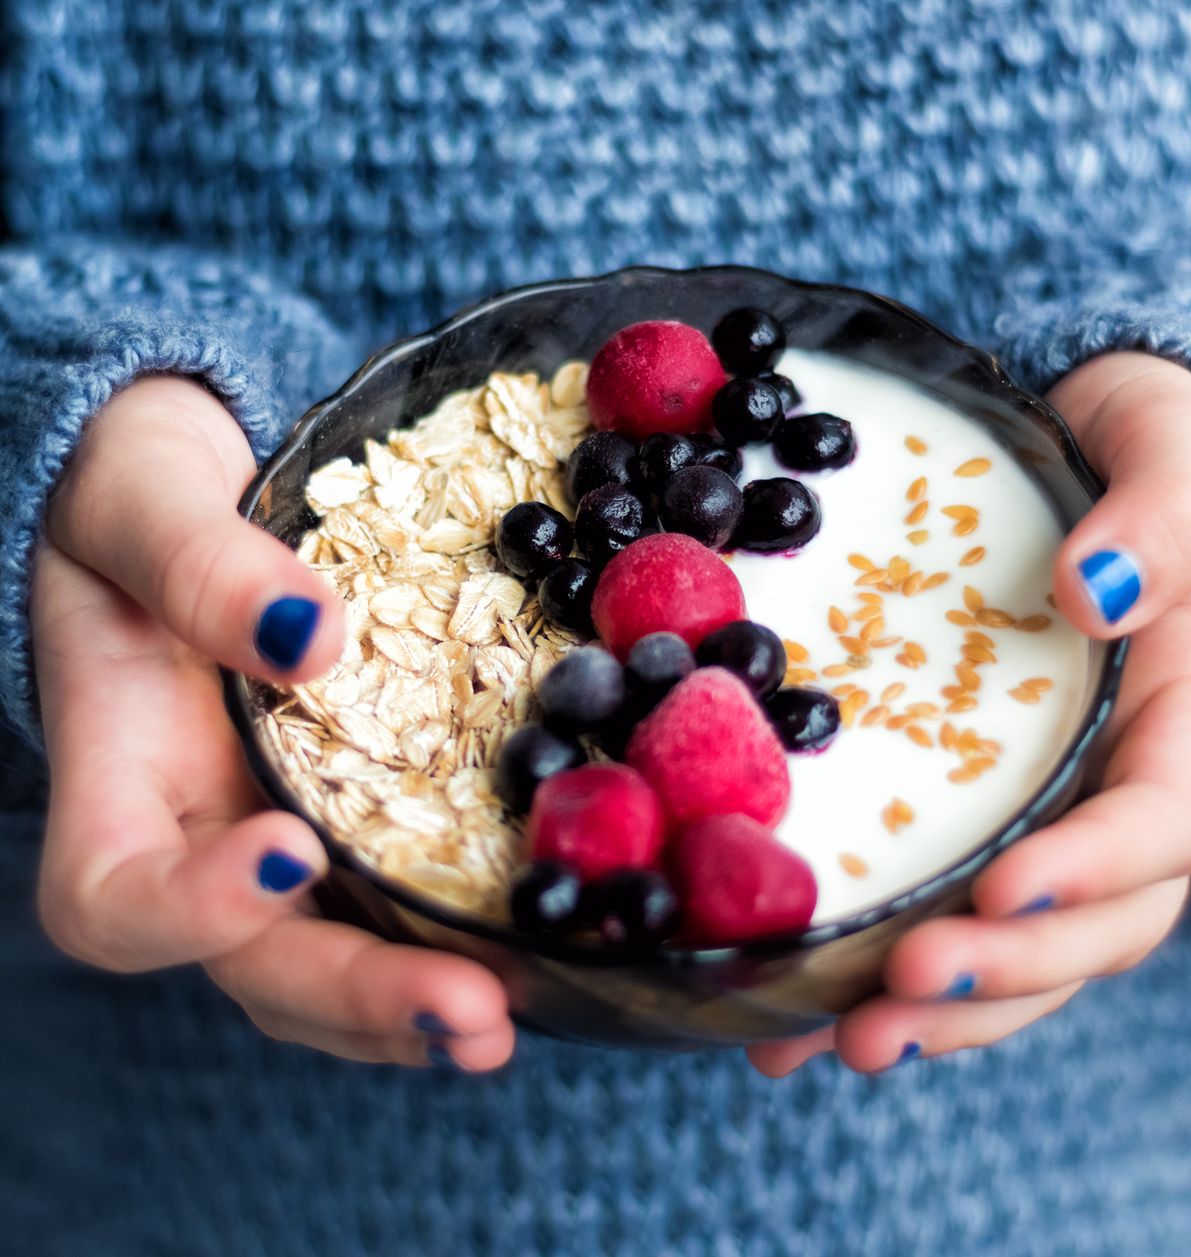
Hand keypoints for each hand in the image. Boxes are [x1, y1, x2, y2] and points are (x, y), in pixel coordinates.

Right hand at [33, 376, 513, 1069]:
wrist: (189, 499)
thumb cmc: (135, 491)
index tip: (289, 851)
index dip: (191, 909)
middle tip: (470, 1014)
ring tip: (504, 1024)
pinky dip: (445, 942)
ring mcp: (277, 830)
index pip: (117, 894)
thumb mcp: (144, 495)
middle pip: (255, 962)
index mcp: (120, 770)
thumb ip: (201, 566)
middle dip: (357, 994)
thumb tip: (313, 640)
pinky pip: (390, 901)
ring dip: (411, 1008)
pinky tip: (522, 957)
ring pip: (327, 962)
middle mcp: (200, 829)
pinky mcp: (353, 811)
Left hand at [749, 352, 1190, 1075]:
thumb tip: (1099, 588)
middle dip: (1000, 976)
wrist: (1068, 453)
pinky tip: (792, 1017)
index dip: (1097, 871)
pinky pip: (945, 909)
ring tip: (835, 1043)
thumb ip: (1168, 512)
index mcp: (1188, 712)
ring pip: (1019, 948)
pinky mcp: (974, 812)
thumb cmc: (1139, 446)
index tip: (1001, 886)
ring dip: (937, 1014)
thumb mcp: (1174, 448)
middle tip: (890, 1008)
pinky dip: (877, 974)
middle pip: (1092, 923)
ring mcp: (1049, 810)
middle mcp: (1120, 783)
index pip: (1170, 820)